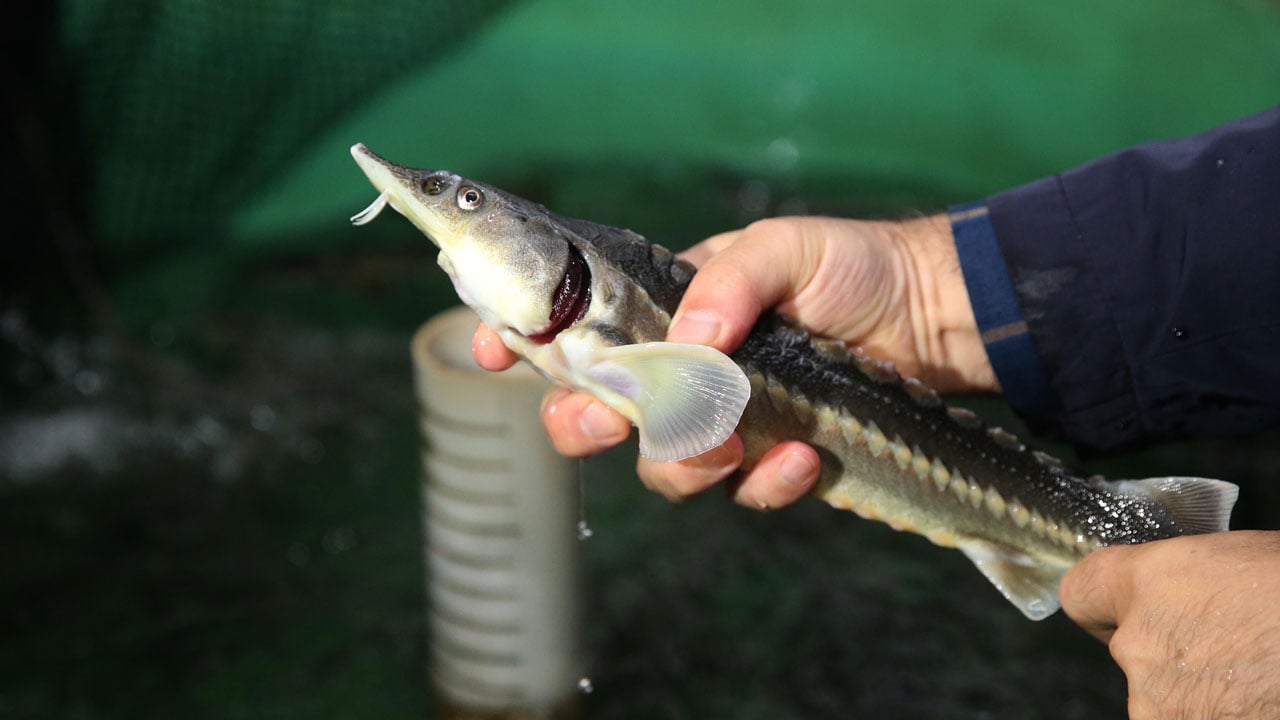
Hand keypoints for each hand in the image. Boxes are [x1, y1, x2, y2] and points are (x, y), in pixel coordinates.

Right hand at [473, 215, 991, 507]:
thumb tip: (689, 343)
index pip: (580, 331)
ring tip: (729, 441)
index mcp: (667, 311)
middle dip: (584, 425)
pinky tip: (802, 458)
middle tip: (607, 421)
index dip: (525, 346)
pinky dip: (766, 484)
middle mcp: (684, 372)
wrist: (934, 316)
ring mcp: (727, 422)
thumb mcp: (784, 247)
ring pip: (664, 466)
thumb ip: (729, 283)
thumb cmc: (852, 265)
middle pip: (599, 416)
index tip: (491, 354)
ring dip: (682, 462)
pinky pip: (745, 493)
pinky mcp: (773, 462)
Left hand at [1060, 531, 1279, 718]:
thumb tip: (1191, 597)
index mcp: (1148, 582)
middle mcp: (1140, 646)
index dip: (1106, 601)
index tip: (1126, 608)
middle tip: (1237, 648)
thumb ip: (1192, 583)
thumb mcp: (1246, 561)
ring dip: (1202, 694)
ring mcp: (1160, 706)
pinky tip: (1261, 701)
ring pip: (1164, 699)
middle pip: (1131, 651)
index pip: (1082, 591)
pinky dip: (1224, 714)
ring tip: (1261, 679)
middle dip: (1175, 653)